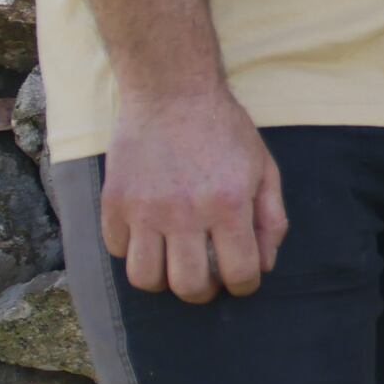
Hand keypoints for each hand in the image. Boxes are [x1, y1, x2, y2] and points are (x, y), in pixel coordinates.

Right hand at [100, 84, 284, 301]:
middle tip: (206, 277)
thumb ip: (271, 219)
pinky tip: (148, 235)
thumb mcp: (264, 169)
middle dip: (203, 292)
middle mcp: (184, 212)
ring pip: (145, 278)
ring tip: (173, 262)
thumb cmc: (225, 131)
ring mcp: (143, 209)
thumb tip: (265, 264)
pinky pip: (117, 250)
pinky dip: (133, 251)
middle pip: (188, 286)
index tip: (241, 279)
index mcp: (228, 205)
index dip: (244, 286)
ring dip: (163, 279)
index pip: (239, 273)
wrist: (172, 92)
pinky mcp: (113, 201)